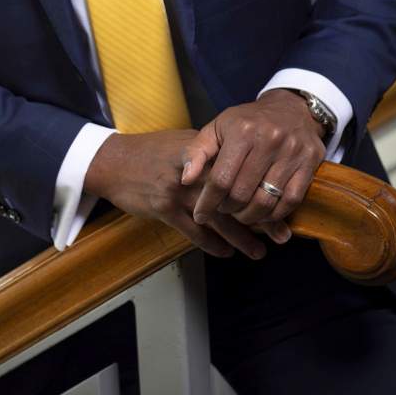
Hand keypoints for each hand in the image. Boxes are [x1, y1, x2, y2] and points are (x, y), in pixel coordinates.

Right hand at [84, 129, 290, 260]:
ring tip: (259, 251)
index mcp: (202, 150)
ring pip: (218, 218)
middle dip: (260, 216)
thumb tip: (240, 166)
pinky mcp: (164, 208)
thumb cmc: (150, 151)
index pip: (240, 170)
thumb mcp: (181, 142)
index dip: (261, 188)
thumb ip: (209, 154)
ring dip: (241, 237)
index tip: (282, 202)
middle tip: (282, 234)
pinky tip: (225, 252)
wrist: (113, 161)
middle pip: (235, 196)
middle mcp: (194, 170)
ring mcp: (178, 190)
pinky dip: (212, 244)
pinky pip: (194, 231)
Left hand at [181, 89, 326, 233]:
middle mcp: (269, 140)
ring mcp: (292, 152)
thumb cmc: (247, 122)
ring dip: (249, 217)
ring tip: (240, 213)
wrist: (291, 108)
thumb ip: (196, 151)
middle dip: (227, 210)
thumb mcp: (218, 127)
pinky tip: (263, 213)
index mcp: (242, 131)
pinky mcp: (310, 163)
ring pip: (266, 201)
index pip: (220, 178)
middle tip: (222, 211)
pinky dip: (274, 215)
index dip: (207, 202)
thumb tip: (185, 179)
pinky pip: (290, 202)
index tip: (200, 215)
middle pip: (242, 193)